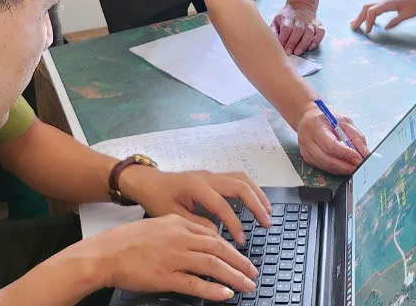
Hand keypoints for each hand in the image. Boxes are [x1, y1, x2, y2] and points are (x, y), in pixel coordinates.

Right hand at [91, 214, 258, 300]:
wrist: (105, 254)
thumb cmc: (126, 241)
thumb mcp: (157, 225)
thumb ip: (180, 230)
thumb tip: (201, 239)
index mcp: (178, 224)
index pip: (213, 235)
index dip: (231, 248)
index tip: (242, 257)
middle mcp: (180, 239)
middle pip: (219, 250)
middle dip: (240, 262)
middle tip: (253, 272)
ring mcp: (174, 258)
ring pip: (213, 266)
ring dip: (234, 276)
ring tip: (247, 285)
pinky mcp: (166, 277)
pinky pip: (196, 283)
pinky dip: (214, 289)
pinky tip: (226, 294)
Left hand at [122, 168, 271, 244]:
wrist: (147, 182)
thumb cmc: (157, 198)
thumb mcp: (172, 216)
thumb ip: (196, 225)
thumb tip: (217, 235)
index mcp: (196, 186)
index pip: (223, 206)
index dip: (234, 225)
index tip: (241, 241)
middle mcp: (207, 177)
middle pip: (240, 186)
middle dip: (256, 205)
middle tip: (266, 223)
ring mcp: (212, 174)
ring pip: (242, 179)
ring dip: (257, 195)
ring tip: (268, 212)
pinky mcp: (213, 177)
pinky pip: (237, 179)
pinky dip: (250, 190)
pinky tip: (256, 202)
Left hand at [271, 2, 324, 55]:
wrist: (301, 5)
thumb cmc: (286, 17)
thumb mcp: (277, 20)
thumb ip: (273, 31)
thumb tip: (272, 42)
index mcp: (288, 18)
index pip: (286, 28)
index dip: (284, 38)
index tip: (281, 48)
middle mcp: (300, 19)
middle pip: (298, 30)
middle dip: (293, 42)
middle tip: (289, 52)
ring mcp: (310, 22)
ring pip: (309, 32)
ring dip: (304, 43)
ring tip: (298, 52)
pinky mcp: (318, 25)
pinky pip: (321, 32)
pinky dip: (317, 39)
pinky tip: (311, 46)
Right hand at [296, 104, 368, 174]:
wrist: (308, 117)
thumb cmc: (326, 117)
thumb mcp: (344, 121)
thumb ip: (356, 137)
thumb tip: (365, 154)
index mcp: (315, 126)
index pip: (331, 145)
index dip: (346, 154)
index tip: (359, 158)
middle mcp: (307, 139)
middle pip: (327, 159)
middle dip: (345, 166)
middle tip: (359, 167)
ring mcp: (305, 150)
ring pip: (325, 166)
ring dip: (341, 169)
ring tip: (354, 167)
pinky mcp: (306, 157)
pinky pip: (322, 168)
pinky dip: (335, 169)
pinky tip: (344, 166)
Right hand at [350, 0, 415, 34]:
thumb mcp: (408, 14)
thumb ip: (396, 21)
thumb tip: (385, 28)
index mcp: (388, 3)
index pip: (372, 11)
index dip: (368, 22)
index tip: (368, 32)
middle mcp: (383, 1)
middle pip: (367, 8)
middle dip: (359, 18)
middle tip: (353, 28)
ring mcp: (384, 1)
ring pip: (368, 7)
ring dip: (361, 15)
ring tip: (355, 24)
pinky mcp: (385, 3)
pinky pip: (373, 7)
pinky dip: (367, 13)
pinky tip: (366, 20)